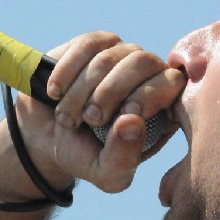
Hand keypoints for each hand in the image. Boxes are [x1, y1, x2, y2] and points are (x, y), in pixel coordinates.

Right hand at [15, 31, 185, 193]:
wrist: (47, 138)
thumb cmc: (86, 157)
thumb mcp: (106, 174)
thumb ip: (124, 158)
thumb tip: (133, 120)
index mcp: (164, 108)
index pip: (173, 84)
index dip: (148, 95)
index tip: (121, 117)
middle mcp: (149, 76)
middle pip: (143, 61)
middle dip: (111, 92)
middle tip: (90, 119)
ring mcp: (123, 56)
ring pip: (111, 54)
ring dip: (83, 89)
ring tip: (68, 118)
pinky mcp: (96, 44)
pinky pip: (87, 44)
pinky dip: (68, 70)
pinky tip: (55, 92)